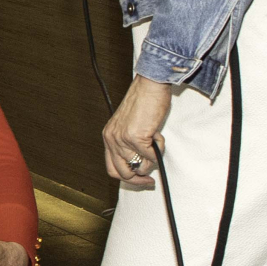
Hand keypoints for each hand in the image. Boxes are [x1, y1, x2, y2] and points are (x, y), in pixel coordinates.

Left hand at [102, 74, 173, 189]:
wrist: (149, 86)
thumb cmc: (143, 102)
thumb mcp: (129, 126)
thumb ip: (129, 144)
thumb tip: (141, 164)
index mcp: (108, 137)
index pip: (112, 169)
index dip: (127, 178)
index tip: (140, 179)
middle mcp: (112, 139)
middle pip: (123, 174)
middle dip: (139, 179)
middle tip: (151, 179)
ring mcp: (122, 139)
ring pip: (139, 166)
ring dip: (152, 160)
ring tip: (156, 142)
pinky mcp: (135, 137)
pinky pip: (150, 156)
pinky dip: (157, 151)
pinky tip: (157, 136)